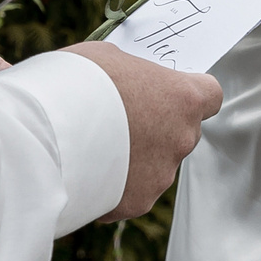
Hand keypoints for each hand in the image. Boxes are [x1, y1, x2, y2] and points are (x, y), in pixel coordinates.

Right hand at [62, 41, 223, 220]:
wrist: (50, 131)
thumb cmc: (80, 82)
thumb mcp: (108, 58)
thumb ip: (131, 74)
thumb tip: (127, 81)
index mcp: (183, 98)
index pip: (210, 96)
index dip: (190, 94)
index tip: (169, 93)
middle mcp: (182, 138)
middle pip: (183, 132)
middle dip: (159, 128)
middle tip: (122, 120)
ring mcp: (162, 174)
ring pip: (157, 166)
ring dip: (135, 159)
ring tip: (95, 147)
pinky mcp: (137, 202)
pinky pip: (131, 192)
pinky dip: (114, 187)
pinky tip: (87, 173)